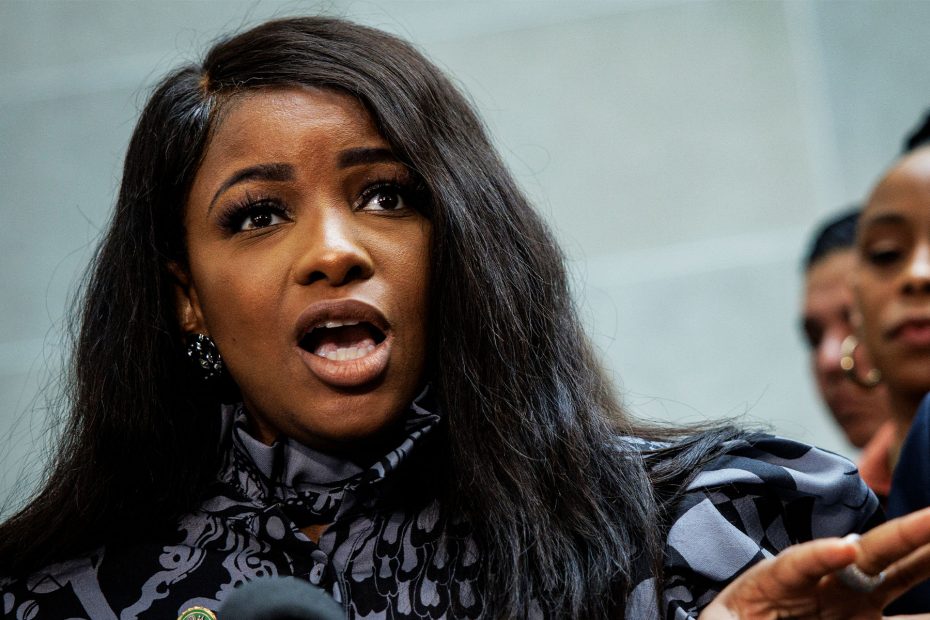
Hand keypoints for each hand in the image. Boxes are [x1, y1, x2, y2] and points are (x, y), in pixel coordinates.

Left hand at [700, 507, 929, 618]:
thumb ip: (727, 619)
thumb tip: (745, 612)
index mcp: (778, 580)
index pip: (799, 564)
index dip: (820, 555)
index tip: (846, 550)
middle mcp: (823, 587)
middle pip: (867, 554)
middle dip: (904, 533)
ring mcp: (851, 608)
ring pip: (897, 578)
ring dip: (927, 560)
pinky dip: (924, 617)